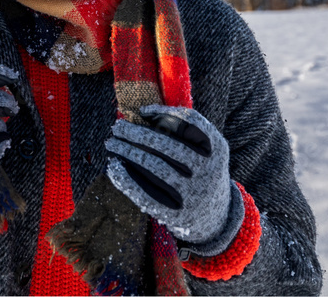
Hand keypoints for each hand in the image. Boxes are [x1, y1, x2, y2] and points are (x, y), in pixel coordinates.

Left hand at [105, 105, 239, 248]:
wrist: (215, 217)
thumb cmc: (199, 171)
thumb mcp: (204, 150)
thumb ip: (182, 132)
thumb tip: (141, 113)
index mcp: (216, 148)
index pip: (190, 122)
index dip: (164, 113)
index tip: (142, 111)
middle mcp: (206, 169)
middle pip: (165, 144)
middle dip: (136, 133)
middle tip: (117, 127)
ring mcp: (192, 192)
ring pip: (153, 166)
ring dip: (127, 151)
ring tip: (111, 143)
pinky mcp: (176, 212)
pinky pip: (146, 192)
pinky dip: (127, 178)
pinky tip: (114, 167)